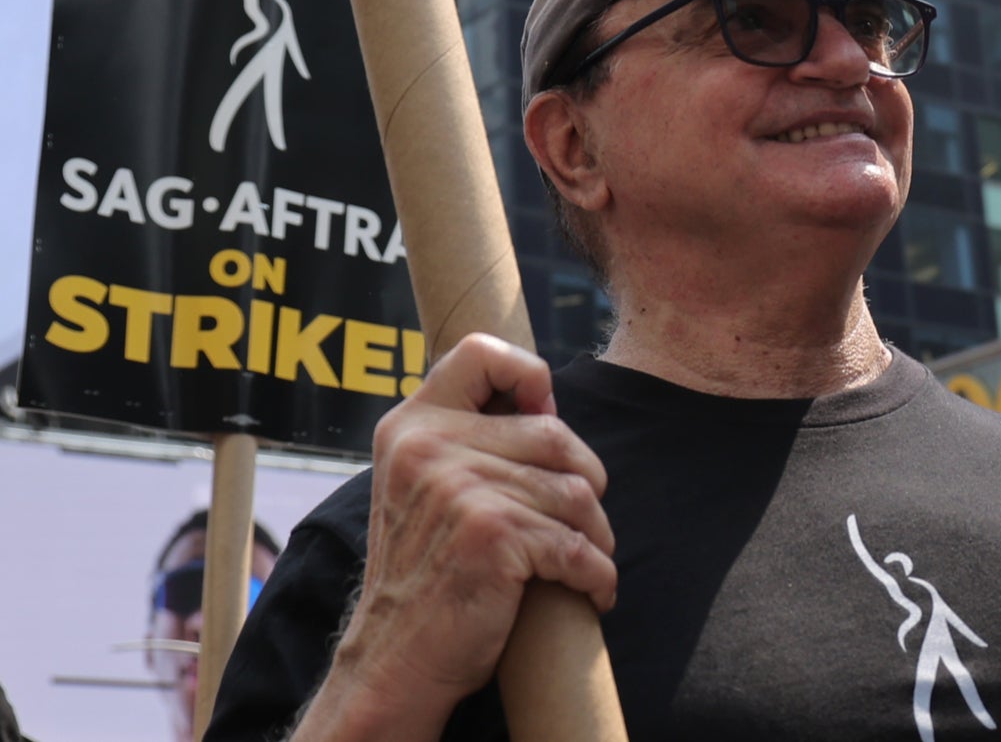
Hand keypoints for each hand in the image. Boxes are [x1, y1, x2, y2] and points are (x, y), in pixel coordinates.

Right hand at [322, 336, 614, 733]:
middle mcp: (429, 447)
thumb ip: (468, 437)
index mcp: (411, 426)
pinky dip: (597, 573)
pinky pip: (578, 544)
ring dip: (595, 533)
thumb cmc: (426, 572)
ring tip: (587, 557)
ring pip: (576, 491)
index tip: (543, 412)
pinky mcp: (492, 534)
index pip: (479, 352)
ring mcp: (459, 488)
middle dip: (585, 479)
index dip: (527, 373)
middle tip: (581, 518)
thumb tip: (546, 396)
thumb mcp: (425, 486)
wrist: (394, 660)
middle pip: (555, 434)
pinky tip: (594, 590)